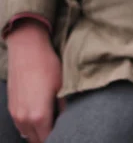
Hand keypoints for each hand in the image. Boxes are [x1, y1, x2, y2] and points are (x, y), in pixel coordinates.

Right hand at [6, 20, 61, 142]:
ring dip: (38, 133)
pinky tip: (40, 117)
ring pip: (27, 134)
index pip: (48, 139)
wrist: (27, 50)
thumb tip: (68, 119)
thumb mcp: (62, 87)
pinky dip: (30, 127)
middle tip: (61, 130)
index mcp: (39, 116)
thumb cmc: (48, 67)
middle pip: (37, 139)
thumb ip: (64, 107)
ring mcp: (15, 114)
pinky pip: (21, 125)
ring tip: (51, 124)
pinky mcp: (11, 107)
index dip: (59, 138)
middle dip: (48, 137)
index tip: (68, 134)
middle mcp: (24, 119)